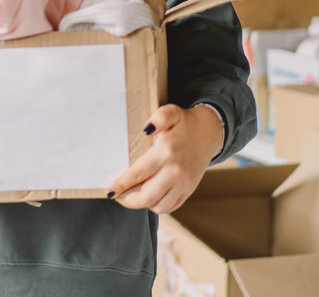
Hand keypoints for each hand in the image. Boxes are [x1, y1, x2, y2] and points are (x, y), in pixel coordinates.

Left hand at [105, 104, 223, 213]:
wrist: (209, 132)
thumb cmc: (184, 122)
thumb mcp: (170, 112)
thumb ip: (158, 118)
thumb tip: (146, 129)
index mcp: (167, 152)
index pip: (138, 174)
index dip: (121, 185)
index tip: (109, 191)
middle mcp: (176, 171)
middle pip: (147, 196)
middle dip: (128, 200)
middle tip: (118, 196)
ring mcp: (184, 183)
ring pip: (159, 206)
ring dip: (143, 204)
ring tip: (133, 195)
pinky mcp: (189, 190)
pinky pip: (171, 207)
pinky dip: (158, 206)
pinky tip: (150, 196)